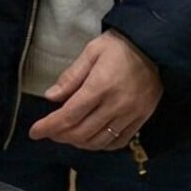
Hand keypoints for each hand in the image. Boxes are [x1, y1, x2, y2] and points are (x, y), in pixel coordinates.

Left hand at [27, 32, 161, 149]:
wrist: (156, 46)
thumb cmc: (120, 45)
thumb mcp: (92, 51)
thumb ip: (71, 76)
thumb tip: (51, 96)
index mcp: (100, 85)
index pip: (69, 115)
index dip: (49, 126)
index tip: (34, 132)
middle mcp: (116, 104)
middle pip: (82, 132)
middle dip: (60, 135)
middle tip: (50, 132)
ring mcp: (131, 114)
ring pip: (99, 141)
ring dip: (79, 142)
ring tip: (68, 135)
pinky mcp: (142, 118)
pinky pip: (119, 141)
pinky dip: (102, 145)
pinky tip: (92, 139)